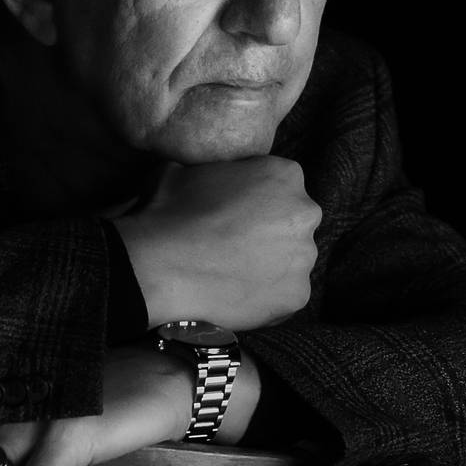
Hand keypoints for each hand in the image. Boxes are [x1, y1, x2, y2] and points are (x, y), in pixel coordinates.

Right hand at [113, 156, 319, 329]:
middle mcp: (305, 212)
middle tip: (237, 245)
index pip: (280, 186)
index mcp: (285, 175)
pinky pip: (286, 295)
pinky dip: (266, 296)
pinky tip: (237, 294)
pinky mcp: (297, 295)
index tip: (236, 214)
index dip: (257, 200)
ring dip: (271, 265)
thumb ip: (219, 172)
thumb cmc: (170, 211)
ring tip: (234, 273)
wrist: (161, 265)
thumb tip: (211, 179)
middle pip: (294, 223)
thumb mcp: (189, 168)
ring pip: (292, 260)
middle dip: (272, 232)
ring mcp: (304, 257)